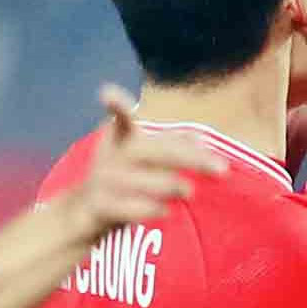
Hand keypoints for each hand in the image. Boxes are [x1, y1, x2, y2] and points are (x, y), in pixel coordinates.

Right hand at [75, 85, 225, 241]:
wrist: (84, 214)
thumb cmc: (121, 180)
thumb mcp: (141, 160)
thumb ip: (169, 146)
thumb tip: (199, 137)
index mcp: (121, 139)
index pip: (123, 119)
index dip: (117, 106)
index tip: (106, 93)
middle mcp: (111, 157)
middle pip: (154, 152)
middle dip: (190, 158)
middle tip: (222, 169)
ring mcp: (102, 181)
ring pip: (143, 180)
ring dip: (169, 185)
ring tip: (189, 191)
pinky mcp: (99, 206)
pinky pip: (127, 208)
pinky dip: (148, 209)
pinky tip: (166, 211)